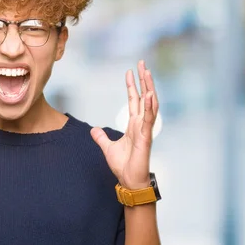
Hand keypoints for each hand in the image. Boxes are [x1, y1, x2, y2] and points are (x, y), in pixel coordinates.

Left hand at [91, 60, 158, 188]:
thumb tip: (94, 130)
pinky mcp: (146, 137)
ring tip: (147, 73)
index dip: (132, 86)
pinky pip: (149, 119)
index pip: (134, 100)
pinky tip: (150, 95)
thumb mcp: (108, 148)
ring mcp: (145, 129)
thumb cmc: (123, 166)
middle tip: (142, 63)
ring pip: (150, 104)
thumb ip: (102, 138)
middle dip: (143, 80)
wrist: (129, 181)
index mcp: (134, 125)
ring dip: (149, 88)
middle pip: (144, 97)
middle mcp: (141, 124)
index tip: (130, 71)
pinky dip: (150, 107)